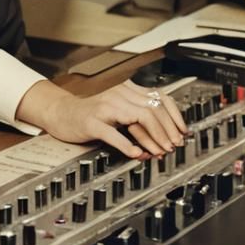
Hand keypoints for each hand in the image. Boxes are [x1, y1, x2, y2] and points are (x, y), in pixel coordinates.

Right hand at [19, 79, 187, 158]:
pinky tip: (136, 154)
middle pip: (152, 109)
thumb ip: (140, 115)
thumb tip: (167, 132)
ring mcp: (104, 108)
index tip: (182, 132)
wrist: (62, 112)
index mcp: (127, 90)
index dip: (175, 116)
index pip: (159, 97)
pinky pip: (113, 133)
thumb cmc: (92, 113)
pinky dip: (127, 145)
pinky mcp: (92, 122)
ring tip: (160, 152)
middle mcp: (118, 95)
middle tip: (173, 146)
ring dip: (153, 138)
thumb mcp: (120, 109)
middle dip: (167, 131)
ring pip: (138, 118)